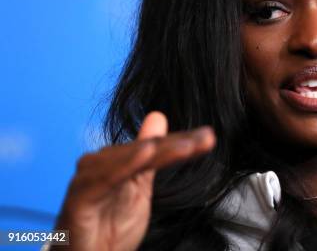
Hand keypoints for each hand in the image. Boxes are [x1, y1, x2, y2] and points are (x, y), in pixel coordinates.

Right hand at [51, 111, 215, 250]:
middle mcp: (100, 164)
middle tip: (206, 138)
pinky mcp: (79, 197)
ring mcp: (88, 178)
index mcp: (116, 160)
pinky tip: (147, 153)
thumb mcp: (140, 187)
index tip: (209, 137)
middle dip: (178, 143)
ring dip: (160, 150)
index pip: (155, 146)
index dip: (183, 141)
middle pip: (145, 149)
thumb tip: (158, 116)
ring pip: (130, 158)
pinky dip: (126, 164)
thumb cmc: (109, 228)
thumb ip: (152, 155)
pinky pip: (105, 178)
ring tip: (185, 145)